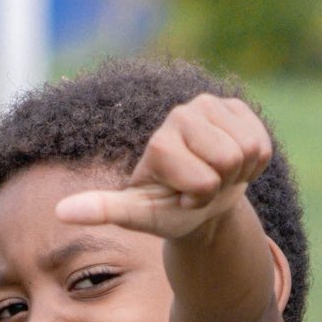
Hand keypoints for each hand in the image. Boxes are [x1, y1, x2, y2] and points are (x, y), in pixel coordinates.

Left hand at [54, 93, 273, 240]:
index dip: (198, 198)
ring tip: (215, 175)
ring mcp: (211, 106)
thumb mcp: (137, 215)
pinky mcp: (237, 108)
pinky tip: (232, 165)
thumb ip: (103, 209)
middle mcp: (182, 114)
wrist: (201, 202)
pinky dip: (254, 163)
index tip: (180, 197)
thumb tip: (60, 212)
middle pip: (228, 159)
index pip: (203, 180)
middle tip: (201, 186)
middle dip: (220, 184)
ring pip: (248, 148)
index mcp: (160, 141)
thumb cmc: (166, 210)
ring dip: (237, 174)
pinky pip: (261, 141)